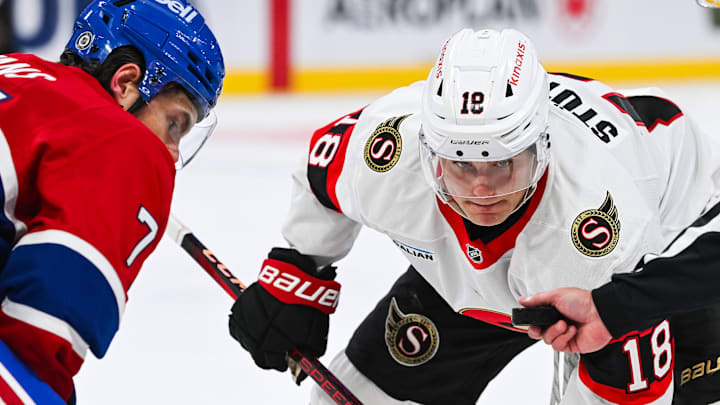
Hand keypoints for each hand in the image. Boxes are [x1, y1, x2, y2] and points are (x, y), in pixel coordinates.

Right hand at [228, 248, 338, 370]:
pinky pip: (241, 324)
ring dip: (259, 338)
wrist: (293, 277)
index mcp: (269, 347)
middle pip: (258, 355)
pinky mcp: (239, 308)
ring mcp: (244, 323)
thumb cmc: (304, 305)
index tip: (287, 358)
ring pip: (248, 339)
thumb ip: (310, 352)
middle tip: (281, 344)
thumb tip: (309, 358)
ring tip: (273, 326)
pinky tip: (263, 318)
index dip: (282, 362)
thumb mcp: (314, 335)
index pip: (273, 364)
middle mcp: (252, 338)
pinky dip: (250, 324)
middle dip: (271, 352)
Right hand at [519, 288, 611, 353]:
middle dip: (538, 330)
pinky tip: (571, 330)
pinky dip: (563, 338)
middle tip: (541, 326)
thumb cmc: (583, 302)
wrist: (601, 314)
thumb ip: (537, 299)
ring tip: (564, 324)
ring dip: (554, 331)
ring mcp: (564, 335)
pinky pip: (558, 346)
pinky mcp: (571, 345)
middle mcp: (557, 323)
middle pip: (538, 332)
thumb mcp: (556, 295)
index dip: (531, 321)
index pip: (536, 319)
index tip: (530, 320)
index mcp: (553, 311)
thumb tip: (523, 300)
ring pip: (547, 339)